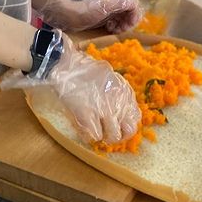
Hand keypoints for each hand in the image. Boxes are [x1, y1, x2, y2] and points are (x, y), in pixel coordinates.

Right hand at [1, 33, 139, 143]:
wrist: (65, 65)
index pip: (136, 117)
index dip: (126, 125)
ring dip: (103, 135)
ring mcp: (104, 109)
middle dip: (118, 135)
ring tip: (93, 129)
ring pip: (112, 136)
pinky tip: (84, 126)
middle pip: (128, 131)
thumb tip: (122, 114)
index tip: (118, 126)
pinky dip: (89, 134)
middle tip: (106, 132)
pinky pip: (95, 136)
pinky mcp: (88, 115)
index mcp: (124, 91)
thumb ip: (118, 95)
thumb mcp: (109, 78)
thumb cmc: (84, 70)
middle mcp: (118, 101)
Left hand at [40, 0, 142, 33]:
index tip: (129, 25)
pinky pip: (115, 21)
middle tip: (121, 30)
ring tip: (115, 30)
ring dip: (122, 25)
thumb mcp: (104, 7)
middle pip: (129, 11)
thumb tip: (133, 4)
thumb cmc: (86, 12)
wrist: (69, 16)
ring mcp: (107, 10)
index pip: (133, 4)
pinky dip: (115, 27)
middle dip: (128, 22)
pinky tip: (109, 30)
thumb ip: (120, 3)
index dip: (134, 15)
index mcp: (115, 0)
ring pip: (123, 17)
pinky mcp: (102, 17)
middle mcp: (112, 4)